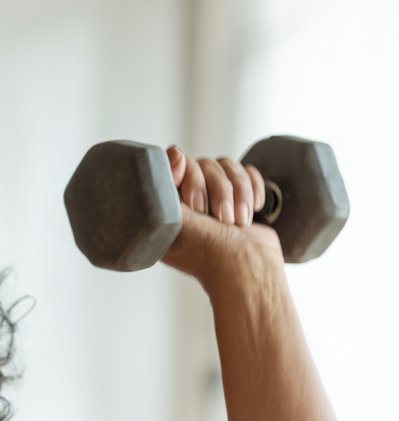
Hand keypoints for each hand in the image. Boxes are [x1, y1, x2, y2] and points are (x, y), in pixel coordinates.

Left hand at [160, 145, 283, 294]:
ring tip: (237, 223)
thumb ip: (167, 186)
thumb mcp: (176, 220)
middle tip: (220, 220)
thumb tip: (174, 151)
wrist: (247, 269)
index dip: (189, 177)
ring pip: (228, 166)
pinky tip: (252, 211)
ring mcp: (216, 198)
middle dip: (218, 192)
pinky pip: (248, 172)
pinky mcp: (239, 197)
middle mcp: (190, 200)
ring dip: (238, 193)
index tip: (196, 205)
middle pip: (205, 163)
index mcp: (169, 204)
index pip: (176, 164)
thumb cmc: (208, 253)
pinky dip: (253, 189)